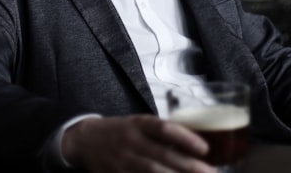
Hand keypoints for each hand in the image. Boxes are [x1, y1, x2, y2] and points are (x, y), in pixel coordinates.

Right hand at [61, 115, 215, 172]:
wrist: (84, 140)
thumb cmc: (120, 131)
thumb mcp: (138, 124)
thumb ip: (162, 134)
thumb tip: (195, 145)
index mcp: (137, 124)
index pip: (164, 129)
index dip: (185, 138)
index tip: (205, 149)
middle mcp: (130, 142)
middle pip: (162, 156)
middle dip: (189, 167)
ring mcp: (122, 162)